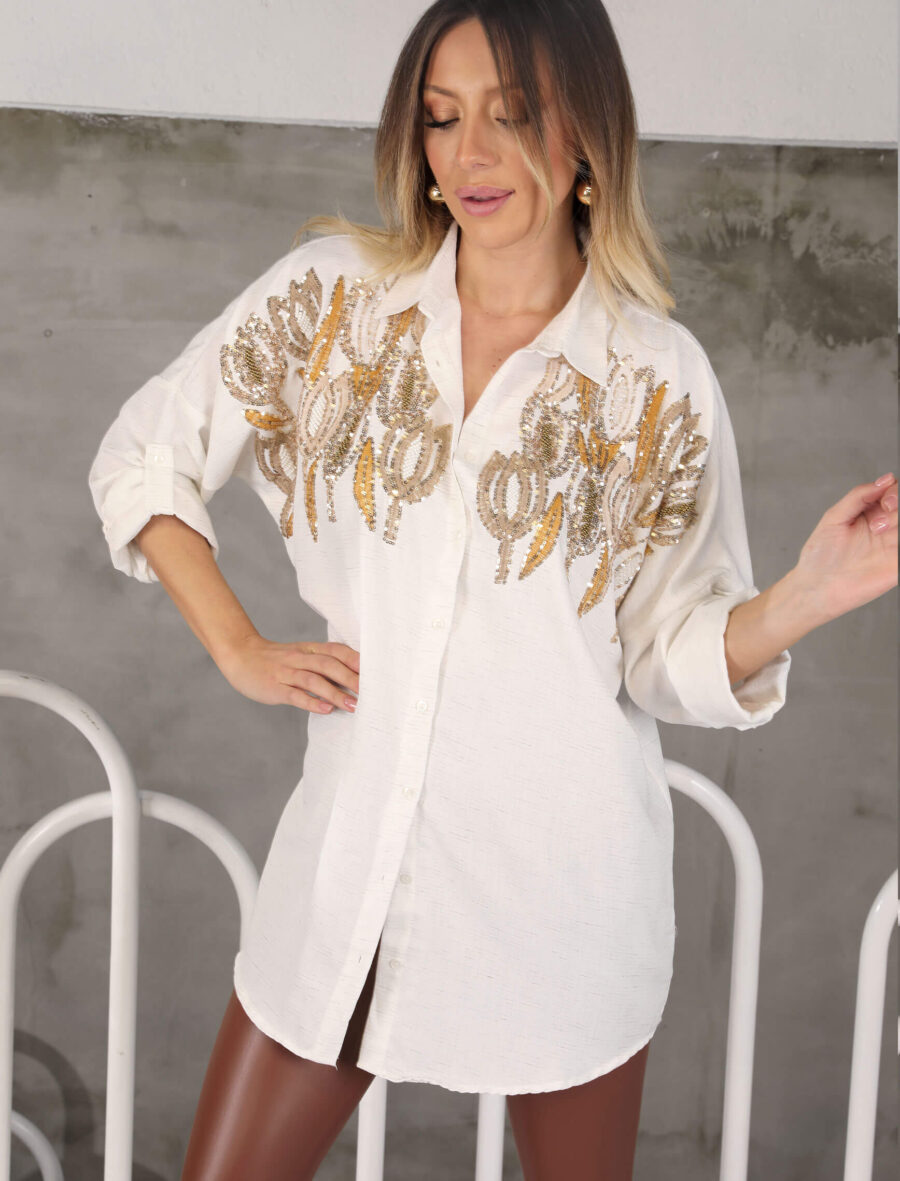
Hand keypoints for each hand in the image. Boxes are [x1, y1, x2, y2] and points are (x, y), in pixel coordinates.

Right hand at [216, 634, 360, 713]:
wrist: (240, 655)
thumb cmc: (276, 660)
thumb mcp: (300, 656)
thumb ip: (322, 664)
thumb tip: (351, 678)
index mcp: (309, 650)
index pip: (337, 651)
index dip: (356, 660)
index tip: (377, 672)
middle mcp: (300, 658)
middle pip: (329, 665)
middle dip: (351, 678)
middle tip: (371, 693)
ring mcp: (286, 673)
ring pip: (314, 680)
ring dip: (335, 693)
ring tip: (353, 706)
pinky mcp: (274, 687)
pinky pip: (294, 695)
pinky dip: (311, 702)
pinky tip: (326, 710)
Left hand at [791, 472, 897, 622]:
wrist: (815, 587)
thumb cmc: (820, 554)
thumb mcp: (834, 517)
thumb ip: (858, 496)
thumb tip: (886, 480)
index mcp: (870, 513)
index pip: (892, 493)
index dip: (893, 492)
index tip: (884, 501)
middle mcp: (886, 528)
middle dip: (897, 501)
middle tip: (887, 508)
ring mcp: (893, 547)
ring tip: (880, 529)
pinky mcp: (897, 566)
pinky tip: (895, 542)